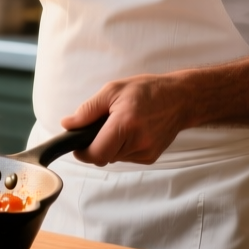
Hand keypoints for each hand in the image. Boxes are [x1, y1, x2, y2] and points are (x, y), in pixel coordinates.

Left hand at [59, 72, 190, 165]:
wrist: (180, 99)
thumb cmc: (147, 91)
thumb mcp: (112, 91)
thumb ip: (88, 110)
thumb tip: (68, 124)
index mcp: (125, 125)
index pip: (96, 154)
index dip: (83, 153)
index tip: (78, 145)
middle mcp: (138, 142)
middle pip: (104, 157)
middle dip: (97, 146)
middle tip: (102, 127)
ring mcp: (146, 152)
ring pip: (115, 158)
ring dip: (111, 146)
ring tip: (121, 125)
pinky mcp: (151, 157)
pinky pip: (127, 157)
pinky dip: (124, 147)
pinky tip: (132, 132)